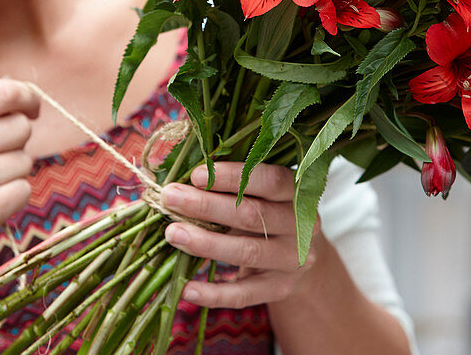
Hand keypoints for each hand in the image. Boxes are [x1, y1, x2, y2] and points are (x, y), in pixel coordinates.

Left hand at [159, 162, 321, 308]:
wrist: (301, 258)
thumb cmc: (270, 213)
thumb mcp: (262, 194)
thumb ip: (232, 185)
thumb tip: (182, 176)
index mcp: (297, 192)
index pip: (269, 181)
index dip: (232, 177)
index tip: (195, 175)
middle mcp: (300, 226)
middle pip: (252, 215)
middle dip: (206, 206)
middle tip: (170, 199)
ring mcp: (292, 260)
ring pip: (247, 252)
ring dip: (205, 243)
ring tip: (172, 233)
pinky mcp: (280, 289)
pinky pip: (244, 294)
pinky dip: (214, 293)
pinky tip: (186, 288)